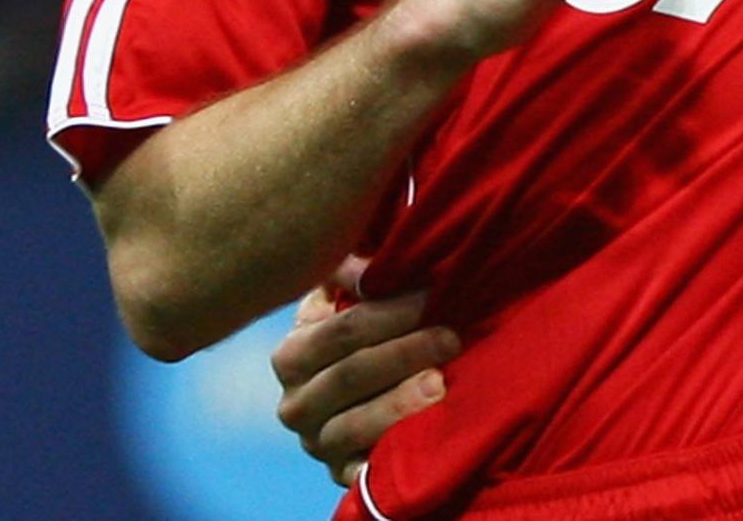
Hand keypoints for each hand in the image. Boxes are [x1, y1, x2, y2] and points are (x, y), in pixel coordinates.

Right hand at [273, 271, 457, 488]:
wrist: (363, 399)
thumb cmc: (362, 335)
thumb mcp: (348, 300)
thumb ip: (351, 274)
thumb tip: (368, 267)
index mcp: (291, 355)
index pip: (340, 331)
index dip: (389, 311)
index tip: (432, 294)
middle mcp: (295, 404)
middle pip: (351, 374)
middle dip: (405, 351)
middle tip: (451, 336)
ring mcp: (317, 443)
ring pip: (354, 423)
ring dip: (400, 401)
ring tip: (441, 382)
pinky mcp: (342, 475)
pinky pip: (364, 468)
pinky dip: (394, 445)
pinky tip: (425, 428)